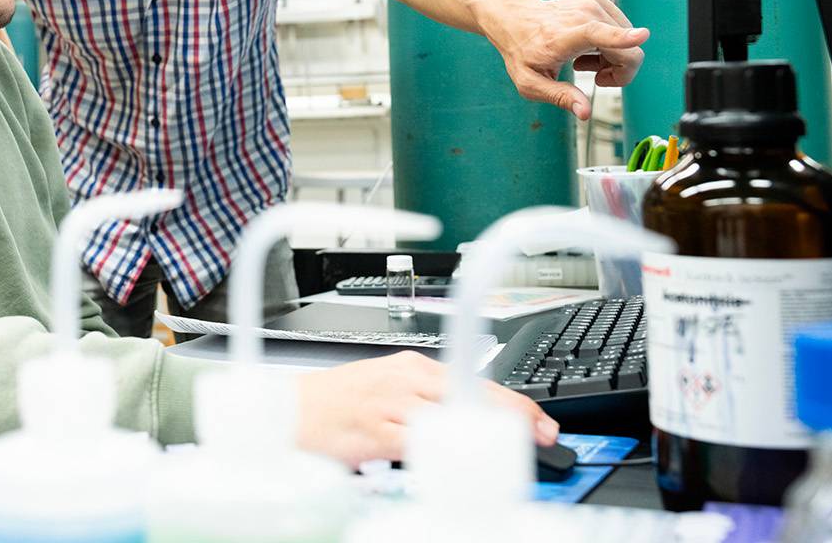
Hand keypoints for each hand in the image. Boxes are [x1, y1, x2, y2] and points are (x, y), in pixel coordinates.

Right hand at [294, 350, 558, 465]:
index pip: (476, 380)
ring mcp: (392, 404)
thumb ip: (426, 402)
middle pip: (474, 395)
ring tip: (511, 452)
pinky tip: (465, 463)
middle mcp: (406, 379)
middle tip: (542, 437)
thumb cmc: (336, 405)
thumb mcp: (387, 391)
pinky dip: (447, 453)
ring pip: (454, 416)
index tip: (542, 423)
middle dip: (512, 418)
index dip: (515, 404)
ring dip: (485, 436)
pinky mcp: (378, 430)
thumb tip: (470, 422)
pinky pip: (422, 442)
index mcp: (411, 367)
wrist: (289, 411)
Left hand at [479, 0, 648, 119]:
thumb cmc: (522, 53)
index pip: (596, 35)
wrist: (514, 19)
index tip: (641, 36)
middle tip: (593, 77)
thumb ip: (559, 97)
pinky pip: (622, 30)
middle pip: (626, 50)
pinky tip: (587, 48)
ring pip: (629, 43)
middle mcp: (580, 15)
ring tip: (582, 60)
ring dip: (612, 59)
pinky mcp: (598, 0)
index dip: (622, 38)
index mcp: (563, 37)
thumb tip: (585, 113)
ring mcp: (591, 4)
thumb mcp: (530, 84)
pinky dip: (611, 44)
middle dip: (620, 72)